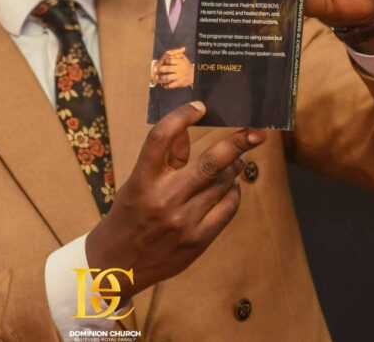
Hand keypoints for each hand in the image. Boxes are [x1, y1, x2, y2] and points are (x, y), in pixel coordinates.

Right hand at [85, 102, 266, 297]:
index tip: (199, 107)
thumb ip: (164, 158)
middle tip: (256, 132)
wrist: (117, 266)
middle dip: (238, 144)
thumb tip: (187, 129)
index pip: (162, 137)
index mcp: (143, 179)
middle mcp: (165, 198)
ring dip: (234, 168)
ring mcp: (185, 221)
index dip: (182, 116)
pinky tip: (230, 187)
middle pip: (211, 163)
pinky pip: (228, 208)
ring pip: (224, 184)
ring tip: (238, 160)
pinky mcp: (199, 240)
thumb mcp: (136, 183)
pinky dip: (233, 193)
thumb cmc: (128, 216)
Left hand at [156, 47, 193, 88]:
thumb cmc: (186, 65)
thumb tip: (182, 48)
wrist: (194, 75)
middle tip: (154, 70)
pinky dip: (166, 86)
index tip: (160, 62)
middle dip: (160, 70)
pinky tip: (163, 85)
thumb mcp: (183, 57)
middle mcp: (179, 69)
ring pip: (167, 77)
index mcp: (179, 62)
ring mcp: (179, 77)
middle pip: (167, 69)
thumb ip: (178, 52)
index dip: (163, 62)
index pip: (169, 61)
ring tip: (157, 77)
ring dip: (161, 78)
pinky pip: (171, 85)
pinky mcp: (179, 83)